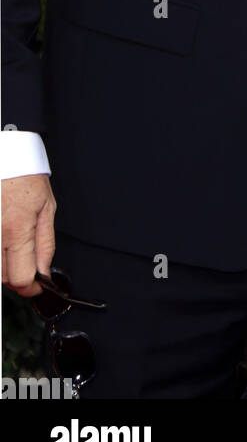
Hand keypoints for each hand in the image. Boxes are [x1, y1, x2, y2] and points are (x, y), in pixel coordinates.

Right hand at [2, 174, 56, 297]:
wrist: (6, 154)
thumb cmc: (25, 176)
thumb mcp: (47, 206)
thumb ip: (45, 243)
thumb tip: (44, 271)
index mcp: (17, 229)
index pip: (21, 277)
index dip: (32, 287)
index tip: (38, 286)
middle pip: (3, 277)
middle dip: (18, 279)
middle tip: (29, 268)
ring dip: (4, 268)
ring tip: (16, 250)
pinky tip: (6, 241)